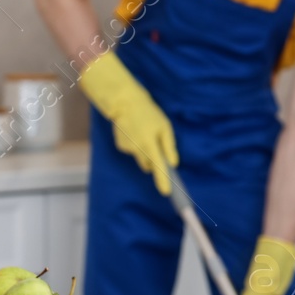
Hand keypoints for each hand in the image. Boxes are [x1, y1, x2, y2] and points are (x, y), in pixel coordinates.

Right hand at [79, 52, 177, 193]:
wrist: (124, 102)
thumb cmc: (149, 113)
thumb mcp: (164, 127)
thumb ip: (169, 146)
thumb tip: (173, 164)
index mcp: (150, 144)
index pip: (158, 167)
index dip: (163, 181)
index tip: (166, 192)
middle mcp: (137, 149)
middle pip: (149, 165)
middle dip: (154, 160)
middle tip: (156, 145)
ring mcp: (127, 148)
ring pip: (140, 157)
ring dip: (144, 151)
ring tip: (144, 132)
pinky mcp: (120, 146)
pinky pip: (133, 150)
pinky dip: (135, 144)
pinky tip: (134, 131)